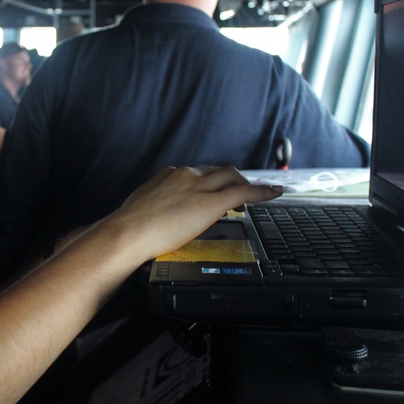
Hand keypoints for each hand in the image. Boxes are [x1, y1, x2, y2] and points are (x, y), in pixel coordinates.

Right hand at [113, 165, 281, 260]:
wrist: (129, 232)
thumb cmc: (130, 227)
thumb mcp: (142, 207)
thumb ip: (156, 205)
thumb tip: (157, 215)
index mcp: (169, 175)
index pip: (197, 173)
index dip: (210, 182)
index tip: (211, 190)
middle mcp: (186, 175)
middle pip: (218, 171)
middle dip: (230, 181)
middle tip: (236, 197)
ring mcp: (200, 186)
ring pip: (231, 176)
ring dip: (243, 186)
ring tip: (250, 200)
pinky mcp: (211, 202)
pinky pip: (244, 192)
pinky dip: (262, 191)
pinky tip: (274, 193)